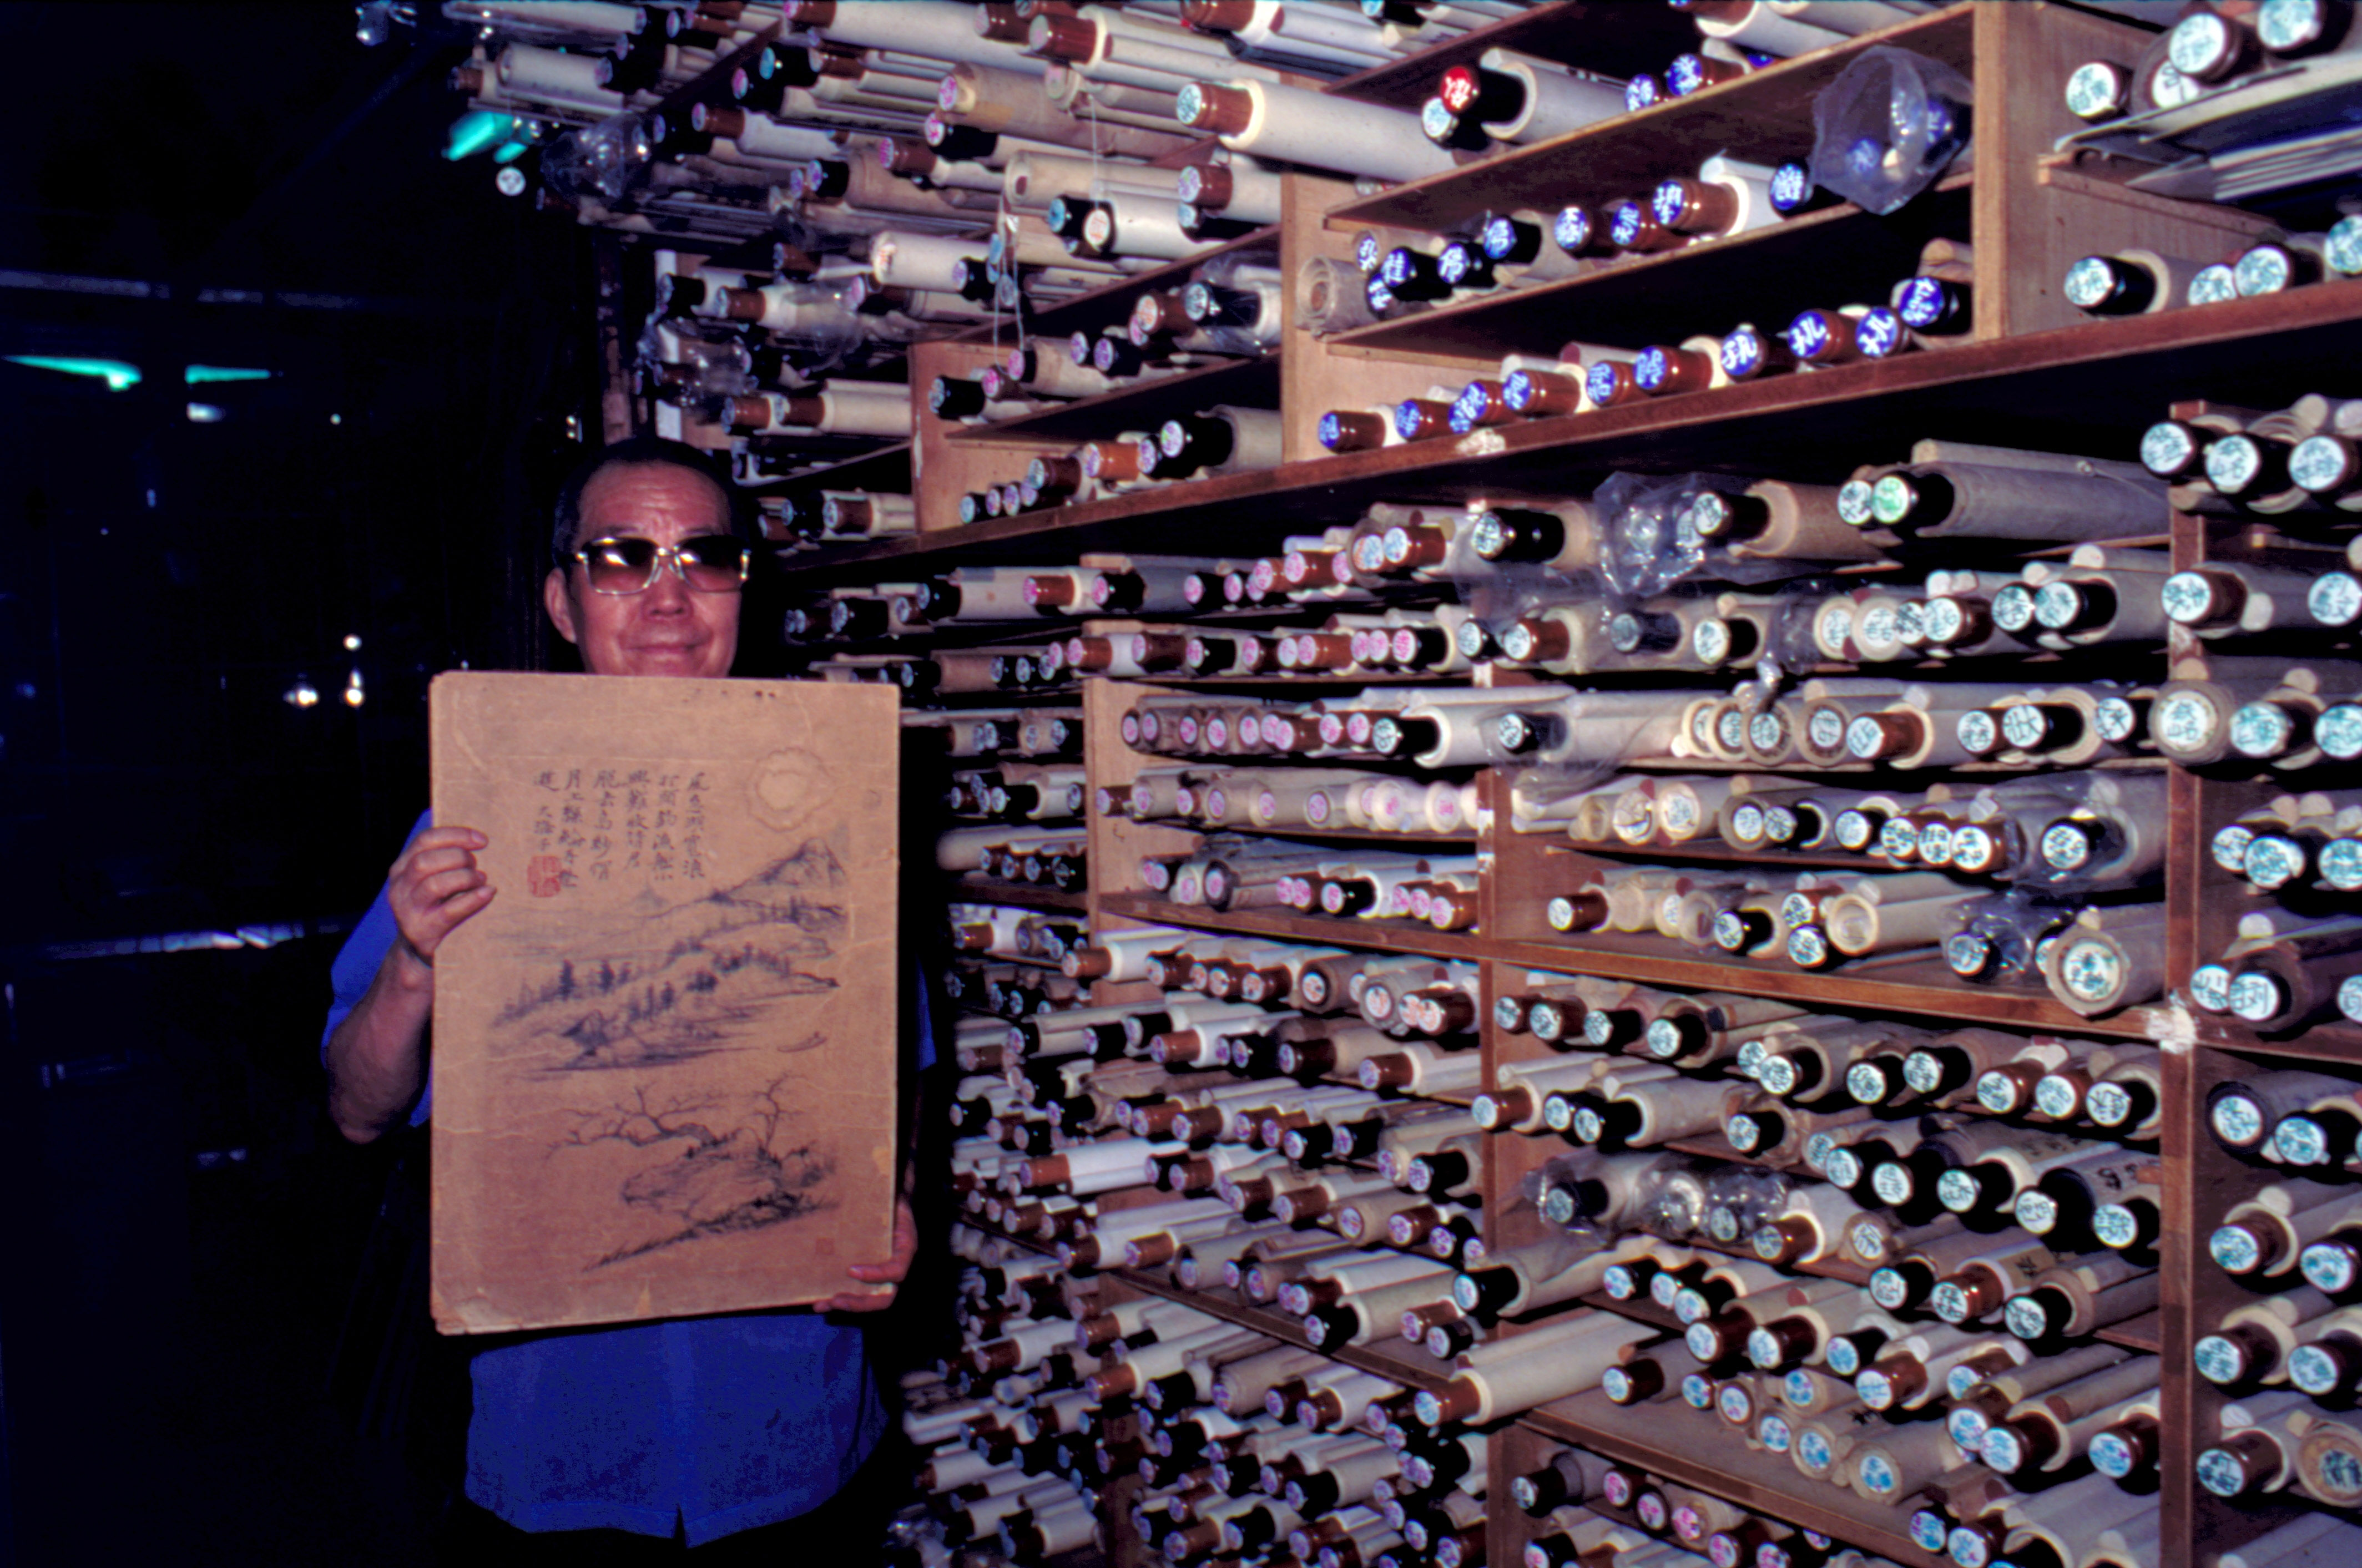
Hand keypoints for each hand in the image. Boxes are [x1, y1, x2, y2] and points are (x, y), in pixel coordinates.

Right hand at [387, 825, 494, 969]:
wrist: (418, 950)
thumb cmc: (436, 905)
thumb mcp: (433, 879)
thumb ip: (445, 860)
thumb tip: (479, 840)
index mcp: (401, 867)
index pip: (424, 840)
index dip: (455, 835)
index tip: (482, 840)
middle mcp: (399, 887)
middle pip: (426, 861)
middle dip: (458, 857)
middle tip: (477, 865)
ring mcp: (407, 910)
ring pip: (434, 885)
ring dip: (464, 878)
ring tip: (481, 880)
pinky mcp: (422, 931)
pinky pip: (448, 912)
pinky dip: (471, 900)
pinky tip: (487, 893)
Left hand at [829, 1193, 917, 1312]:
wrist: (885, 1196)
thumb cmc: (887, 1195)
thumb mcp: (891, 1197)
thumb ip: (888, 1200)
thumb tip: (880, 1180)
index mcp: (904, 1248)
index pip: (897, 1271)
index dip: (876, 1275)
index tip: (851, 1270)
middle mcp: (894, 1265)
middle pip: (885, 1296)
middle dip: (860, 1302)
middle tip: (836, 1300)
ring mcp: (879, 1272)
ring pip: (869, 1299)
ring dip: (846, 1304)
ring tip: (821, 1304)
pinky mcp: (864, 1273)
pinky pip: (855, 1291)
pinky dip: (837, 1298)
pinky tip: (817, 1301)